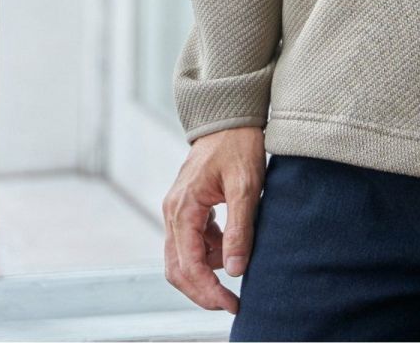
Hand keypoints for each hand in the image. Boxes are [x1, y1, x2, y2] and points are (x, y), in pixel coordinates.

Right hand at [162, 125, 266, 313]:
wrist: (231, 115)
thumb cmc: (239, 145)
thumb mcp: (246, 186)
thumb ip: (240, 228)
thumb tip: (235, 270)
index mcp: (183, 208)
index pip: (188, 265)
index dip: (208, 291)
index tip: (231, 304)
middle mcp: (173, 212)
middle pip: (178, 269)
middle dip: (203, 291)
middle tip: (231, 303)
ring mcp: (177, 210)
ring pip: (183, 257)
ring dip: (207, 270)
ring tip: (240, 261)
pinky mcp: (187, 208)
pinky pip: (192, 242)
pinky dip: (210, 252)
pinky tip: (231, 244)